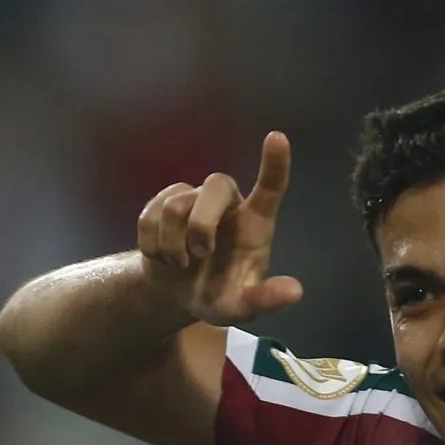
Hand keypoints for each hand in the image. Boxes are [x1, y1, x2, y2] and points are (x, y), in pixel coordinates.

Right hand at [137, 131, 301, 325]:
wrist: (175, 295)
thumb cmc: (217, 295)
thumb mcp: (241, 307)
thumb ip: (264, 299)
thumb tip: (294, 292)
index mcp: (255, 223)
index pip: (271, 186)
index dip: (274, 163)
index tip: (277, 137)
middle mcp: (227, 203)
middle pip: (215, 185)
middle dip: (200, 223)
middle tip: (198, 256)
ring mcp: (193, 200)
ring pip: (176, 203)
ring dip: (172, 243)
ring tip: (179, 265)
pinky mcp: (162, 205)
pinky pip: (150, 215)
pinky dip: (151, 244)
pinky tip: (160, 257)